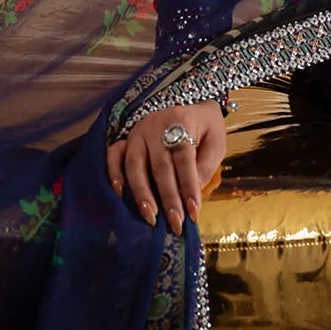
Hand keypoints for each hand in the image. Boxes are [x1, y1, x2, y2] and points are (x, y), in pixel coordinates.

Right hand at [106, 101, 226, 233]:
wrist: (193, 107)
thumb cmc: (206, 128)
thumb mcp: (216, 142)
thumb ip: (206, 166)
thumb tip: (191, 192)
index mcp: (182, 122)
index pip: (184, 160)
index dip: (188, 187)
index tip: (193, 212)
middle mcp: (155, 126)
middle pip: (160, 166)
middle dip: (167, 198)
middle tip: (175, 223)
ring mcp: (137, 132)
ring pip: (134, 164)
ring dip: (141, 193)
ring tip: (150, 216)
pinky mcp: (126, 138)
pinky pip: (114, 155)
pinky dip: (114, 174)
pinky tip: (120, 193)